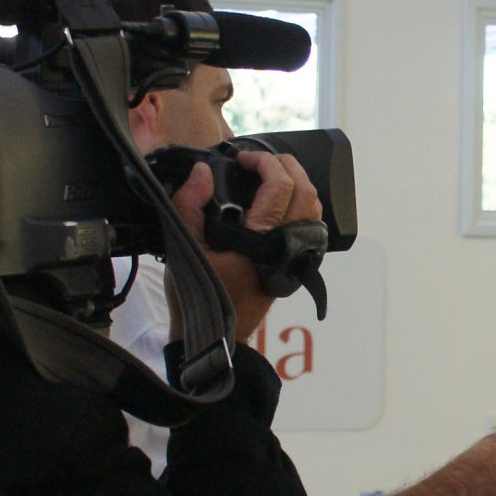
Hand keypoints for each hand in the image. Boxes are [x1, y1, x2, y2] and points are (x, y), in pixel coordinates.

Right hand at [168, 154, 322, 342]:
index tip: (243, 158)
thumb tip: (202, 172)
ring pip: (313, 209)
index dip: (263, 162)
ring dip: (299, 184)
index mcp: (261, 239)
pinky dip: (301, 205)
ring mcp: (294, 257)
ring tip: (273, 174)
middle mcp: (285, 246)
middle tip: (262, 159)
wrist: (215, 336)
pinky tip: (281, 202)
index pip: (279, 185)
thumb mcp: (183, 247)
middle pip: (306, 191)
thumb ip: (189, 205)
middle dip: (287, 165)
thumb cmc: (198, 295)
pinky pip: (308, 227)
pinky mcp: (293, 265)